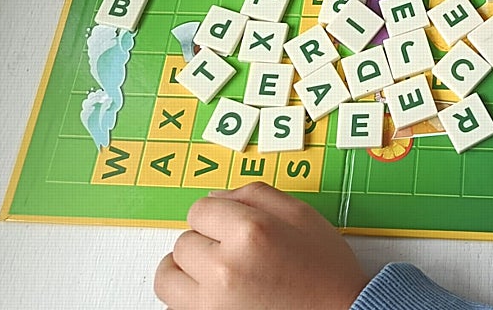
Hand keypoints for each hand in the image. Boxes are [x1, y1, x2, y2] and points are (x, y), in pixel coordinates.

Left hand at [154, 182, 370, 309]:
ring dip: (186, 273)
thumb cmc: (325, 272)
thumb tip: (216, 197)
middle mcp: (226, 269)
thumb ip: (255, 195)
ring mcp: (213, 304)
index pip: (198, 210)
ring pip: (168, 277)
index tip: (231, 227)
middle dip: (204, 244)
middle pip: (183, 243)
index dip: (216, 216)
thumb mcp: (301, 215)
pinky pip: (175, 306)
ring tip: (215, 275)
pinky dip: (189, 299)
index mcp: (250, 233)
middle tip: (233, 254)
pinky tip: (217, 296)